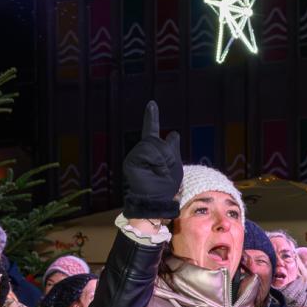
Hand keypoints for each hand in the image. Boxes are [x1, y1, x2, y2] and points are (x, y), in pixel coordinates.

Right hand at [122, 101, 182, 220]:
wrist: (157, 203)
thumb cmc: (166, 187)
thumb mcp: (175, 166)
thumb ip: (172, 149)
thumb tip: (174, 133)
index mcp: (151, 151)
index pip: (151, 130)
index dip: (151, 117)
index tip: (151, 104)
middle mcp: (140, 152)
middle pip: (155, 140)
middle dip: (167, 155)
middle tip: (166, 171)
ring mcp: (134, 157)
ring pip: (152, 145)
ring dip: (162, 160)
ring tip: (160, 173)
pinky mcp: (130, 162)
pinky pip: (147, 153)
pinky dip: (156, 163)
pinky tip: (156, 172)